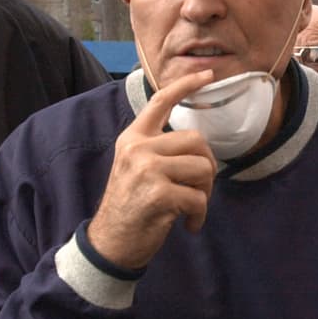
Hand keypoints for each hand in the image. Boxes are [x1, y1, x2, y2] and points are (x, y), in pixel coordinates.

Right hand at [88, 70, 217, 270]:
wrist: (110, 243)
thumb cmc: (130, 207)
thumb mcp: (135, 169)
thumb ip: (158, 151)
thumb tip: (198, 147)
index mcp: (133, 138)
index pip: (160, 102)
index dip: (186, 85)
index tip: (207, 75)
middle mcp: (138, 149)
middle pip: (197, 141)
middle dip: (207, 167)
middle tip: (198, 190)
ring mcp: (147, 170)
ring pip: (203, 169)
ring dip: (205, 193)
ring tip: (191, 209)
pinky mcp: (158, 194)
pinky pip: (198, 198)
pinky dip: (199, 216)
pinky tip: (188, 225)